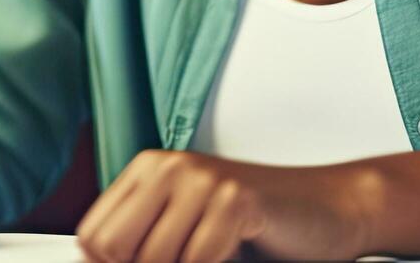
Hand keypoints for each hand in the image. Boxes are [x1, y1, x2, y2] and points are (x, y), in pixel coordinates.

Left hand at [73, 149, 373, 262]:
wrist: (327, 208)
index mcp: (148, 170)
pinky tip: (236, 253)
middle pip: (117, 250)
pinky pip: (200, 261)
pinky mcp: (234, 199)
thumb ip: (143, 242)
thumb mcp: (185, 229)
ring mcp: (202, 179)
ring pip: (158, 260)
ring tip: (215, 256)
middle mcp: (168, 167)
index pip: (92, 235)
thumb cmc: (254, 225)